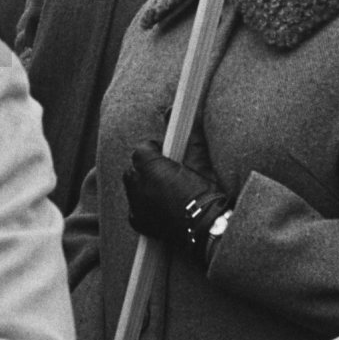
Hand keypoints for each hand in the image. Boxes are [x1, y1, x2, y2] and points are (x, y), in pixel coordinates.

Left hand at [123, 142, 227, 263]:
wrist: (207, 228)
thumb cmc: (205, 194)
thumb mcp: (199, 162)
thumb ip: (190, 136)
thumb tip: (180, 110)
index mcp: (152, 167)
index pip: (142, 149)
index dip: (154, 150)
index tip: (167, 155)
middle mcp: (139, 186)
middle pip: (133, 168)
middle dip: (146, 167)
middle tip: (166, 173)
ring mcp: (136, 205)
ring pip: (131, 186)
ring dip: (143, 185)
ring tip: (164, 190)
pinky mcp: (138, 221)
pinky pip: (134, 207)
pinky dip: (142, 205)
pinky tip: (160, 206)